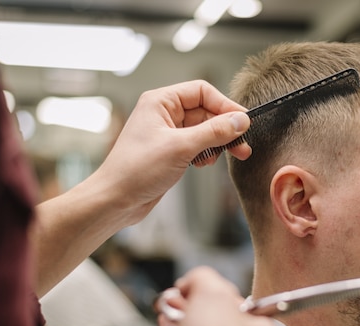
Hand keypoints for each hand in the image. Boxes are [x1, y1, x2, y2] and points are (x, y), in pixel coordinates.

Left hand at [86, 80, 251, 224]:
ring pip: (204, 130)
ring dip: (218, 142)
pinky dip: (207, 153)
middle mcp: (164, 114)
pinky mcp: (171, 151)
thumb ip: (214, 132)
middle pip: (206, 112)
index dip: (225, 105)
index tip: (243, 121)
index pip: (202, 92)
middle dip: (225, 128)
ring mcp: (168, 133)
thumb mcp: (181, 147)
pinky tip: (205, 163)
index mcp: (160, 102)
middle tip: (242, 145)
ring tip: (231, 156)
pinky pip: (198, 145)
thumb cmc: (136, 170)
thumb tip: (240, 120)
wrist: (116, 200)